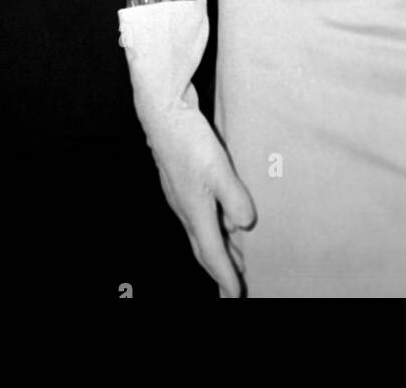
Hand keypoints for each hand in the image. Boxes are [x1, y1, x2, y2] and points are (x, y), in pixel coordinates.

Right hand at [119, 0, 253, 295]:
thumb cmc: (188, 139)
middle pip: (204, 246)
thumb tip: (244, 226)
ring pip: (202, 229)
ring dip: (220, 244)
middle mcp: (185, 208)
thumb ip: (234, 199)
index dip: (225, 276)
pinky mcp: (183, 178)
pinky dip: (215, 222)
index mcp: (193, 212)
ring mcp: (181, 193)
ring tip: (238, 254)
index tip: (236, 295)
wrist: (162, 110)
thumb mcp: (218, 169)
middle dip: (221, 266)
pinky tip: (225, 214)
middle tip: (237, 284)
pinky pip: (201, 211)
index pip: (211, 254)